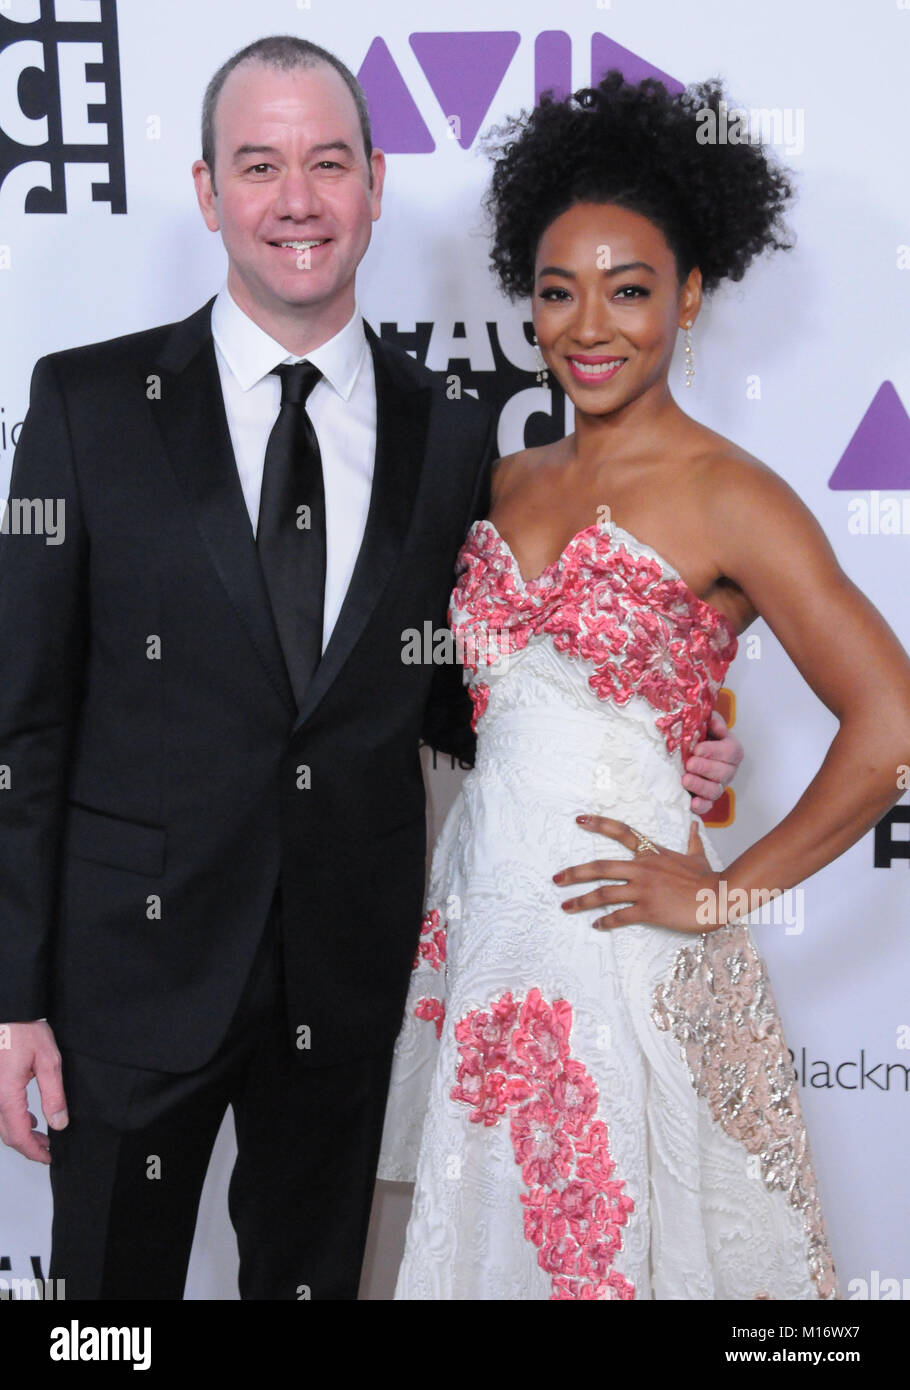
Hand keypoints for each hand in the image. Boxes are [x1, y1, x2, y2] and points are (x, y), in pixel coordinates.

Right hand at [0, 1020, 67, 1163]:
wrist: (8, 1013)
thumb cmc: (25, 1031)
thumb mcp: (49, 1061)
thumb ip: (54, 1095)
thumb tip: (59, 1123)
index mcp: (7, 1094)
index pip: (19, 1135)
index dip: (34, 1151)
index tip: (48, 1157)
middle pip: (8, 1135)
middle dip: (28, 1146)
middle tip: (48, 1149)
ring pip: (1, 1125)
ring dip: (21, 1134)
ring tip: (43, 1136)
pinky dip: (13, 1121)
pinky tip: (30, 1118)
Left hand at [553, 817, 720, 932]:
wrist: (719, 896)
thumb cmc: (709, 878)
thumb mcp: (697, 856)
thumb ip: (691, 841)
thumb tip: (694, 825)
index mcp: (651, 853)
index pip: (622, 832)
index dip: (599, 824)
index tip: (578, 820)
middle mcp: (642, 868)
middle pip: (600, 868)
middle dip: (574, 873)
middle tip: (556, 879)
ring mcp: (644, 889)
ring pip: (604, 894)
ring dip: (581, 901)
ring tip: (566, 906)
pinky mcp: (648, 910)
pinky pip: (620, 916)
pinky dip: (606, 921)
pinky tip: (596, 925)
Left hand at [683, 709, 742, 813]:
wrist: (686, 751)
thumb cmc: (697, 736)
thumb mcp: (705, 724)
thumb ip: (711, 720)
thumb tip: (713, 721)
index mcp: (731, 749)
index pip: (730, 751)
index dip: (714, 751)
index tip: (697, 749)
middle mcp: (728, 770)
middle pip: (724, 772)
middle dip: (705, 768)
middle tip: (689, 764)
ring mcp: (718, 786)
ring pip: (715, 790)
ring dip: (700, 786)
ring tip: (685, 779)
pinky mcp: (706, 799)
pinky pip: (707, 806)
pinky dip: (701, 806)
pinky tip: (691, 803)